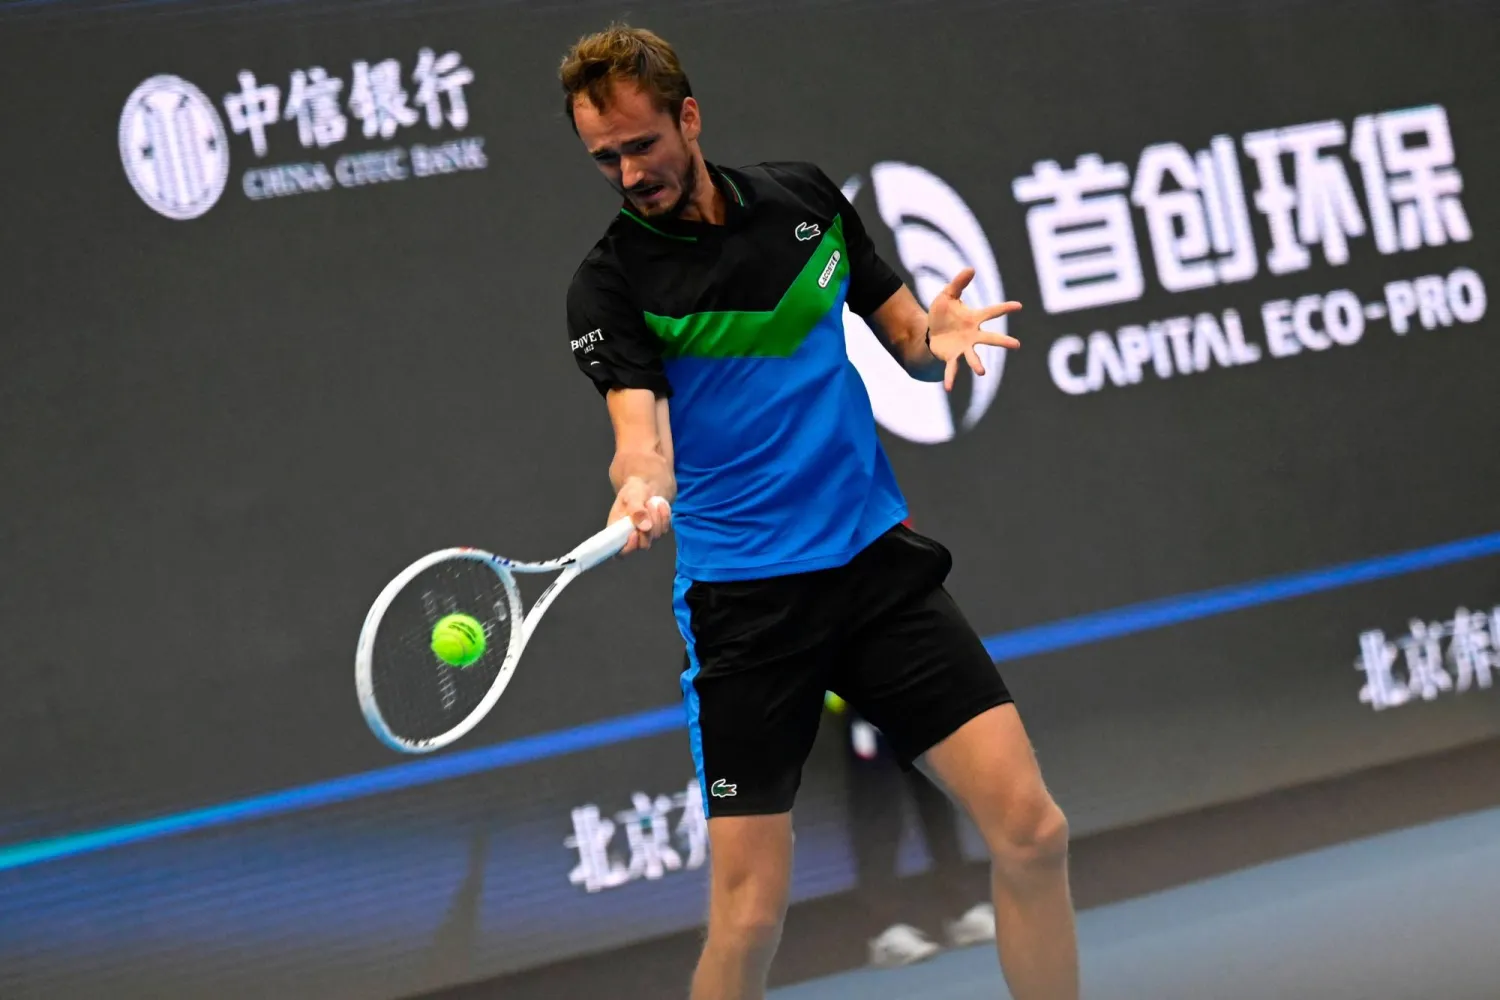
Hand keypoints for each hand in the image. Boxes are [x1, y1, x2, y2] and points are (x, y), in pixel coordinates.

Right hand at [608, 477, 671, 555]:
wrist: (647, 485)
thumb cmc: (634, 491)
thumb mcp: (632, 496)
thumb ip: (636, 511)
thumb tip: (645, 527)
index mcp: (617, 532)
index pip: (620, 553)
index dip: (628, 548)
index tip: (635, 534)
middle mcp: (631, 537)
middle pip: (643, 545)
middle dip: (647, 527)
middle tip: (647, 505)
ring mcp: (646, 536)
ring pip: (656, 537)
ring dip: (656, 518)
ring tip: (651, 502)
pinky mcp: (658, 532)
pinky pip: (665, 529)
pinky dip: (664, 516)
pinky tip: (660, 504)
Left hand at [926, 268, 1022, 390]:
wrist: (930, 332)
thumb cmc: (942, 313)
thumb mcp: (947, 295)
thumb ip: (958, 283)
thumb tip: (971, 268)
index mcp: (974, 319)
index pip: (992, 312)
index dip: (1005, 308)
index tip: (1018, 306)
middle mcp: (973, 335)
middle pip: (991, 338)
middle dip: (1003, 341)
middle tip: (1016, 345)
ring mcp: (963, 348)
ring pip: (974, 356)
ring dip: (977, 364)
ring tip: (982, 372)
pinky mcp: (951, 358)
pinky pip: (952, 369)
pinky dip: (951, 378)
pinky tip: (949, 389)